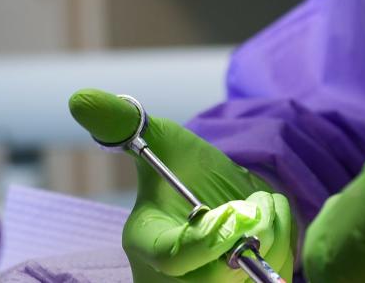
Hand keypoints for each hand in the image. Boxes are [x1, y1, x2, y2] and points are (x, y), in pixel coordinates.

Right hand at [121, 116, 295, 282]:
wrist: (214, 190)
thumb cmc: (182, 168)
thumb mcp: (157, 140)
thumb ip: (119, 120)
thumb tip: (80, 99)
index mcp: (147, 242)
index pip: (171, 259)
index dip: (205, 241)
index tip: (233, 211)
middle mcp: (173, 276)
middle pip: (216, 278)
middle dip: (245, 238)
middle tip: (255, 204)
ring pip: (251, 278)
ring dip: (271, 236)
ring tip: (260, 203)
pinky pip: (276, 273)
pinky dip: (284, 243)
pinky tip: (270, 216)